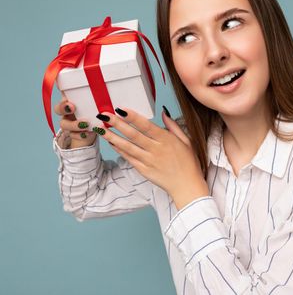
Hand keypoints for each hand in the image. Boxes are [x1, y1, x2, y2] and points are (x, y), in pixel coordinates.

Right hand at [54, 98, 95, 148]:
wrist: (97, 127)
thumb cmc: (97, 110)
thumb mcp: (98, 104)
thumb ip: (98, 99)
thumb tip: (105, 94)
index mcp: (72, 99)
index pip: (62, 94)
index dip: (61, 93)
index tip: (68, 96)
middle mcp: (67, 110)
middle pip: (58, 108)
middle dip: (64, 108)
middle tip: (73, 108)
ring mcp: (67, 122)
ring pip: (63, 123)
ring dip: (73, 124)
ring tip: (86, 124)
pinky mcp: (71, 133)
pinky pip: (71, 134)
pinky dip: (79, 135)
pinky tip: (87, 134)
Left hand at [94, 107, 208, 209]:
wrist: (187, 186)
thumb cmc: (189, 163)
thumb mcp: (186, 141)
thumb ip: (173, 126)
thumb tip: (163, 112)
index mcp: (167, 140)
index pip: (146, 126)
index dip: (133, 117)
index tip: (120, 109)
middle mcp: (156, 150)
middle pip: (133, 135)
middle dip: (117, 124)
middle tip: (104, 115)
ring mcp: (148, 161)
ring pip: (127, 147)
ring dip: (113, 137)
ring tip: (100, 128)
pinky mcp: (144, 170)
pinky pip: (129, 158)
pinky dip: (119, 150)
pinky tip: (111, 142)